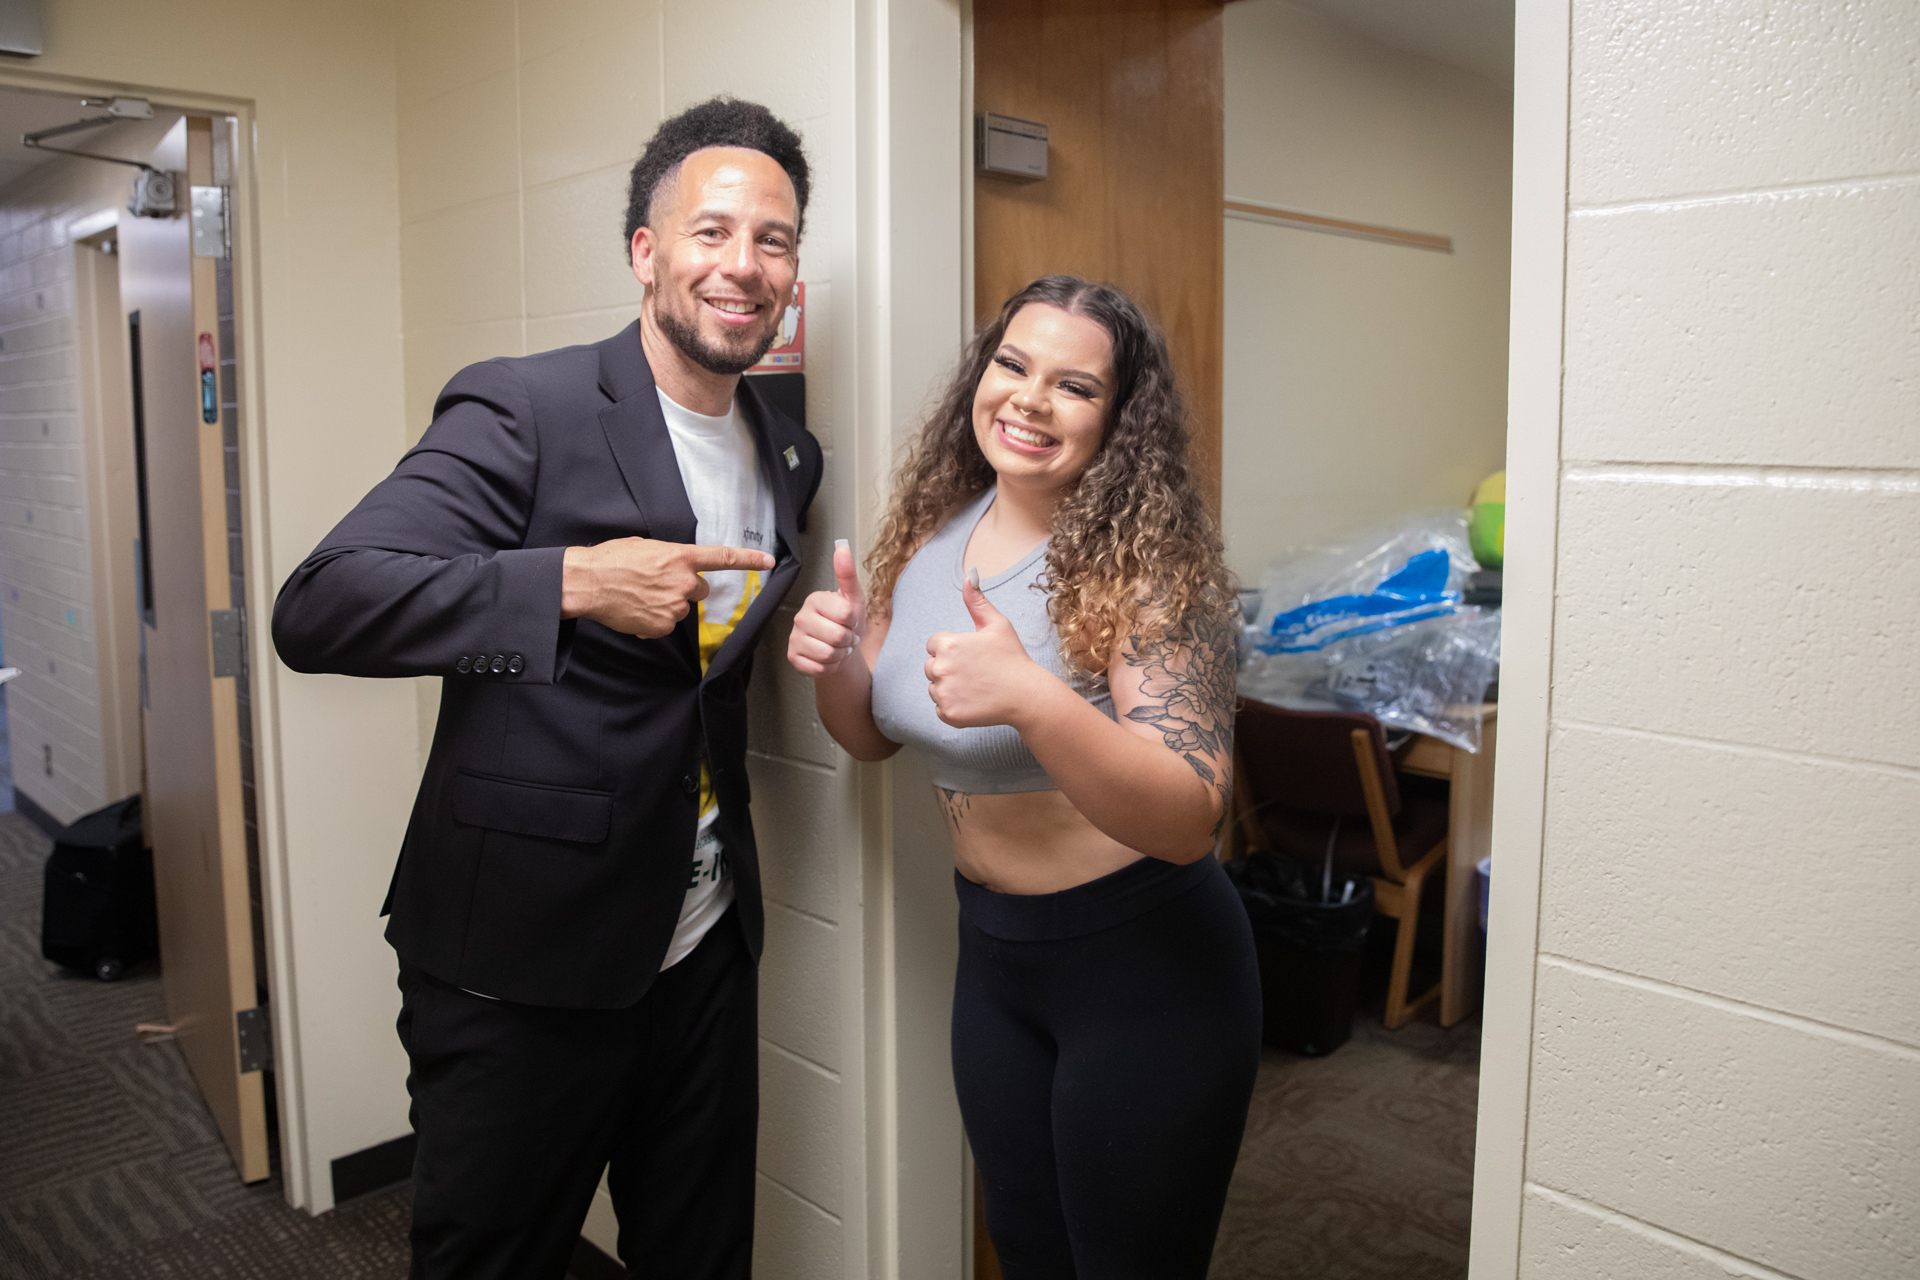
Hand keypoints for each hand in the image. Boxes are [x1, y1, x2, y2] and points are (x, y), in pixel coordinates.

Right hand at [562, 538, 773, 637]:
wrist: (587, 582)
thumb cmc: (611, 559)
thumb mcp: (646, 547)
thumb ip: (669, 558)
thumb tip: (674, 567)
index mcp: (680, 557)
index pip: (723, 558)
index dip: (749, 559)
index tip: (769, 561)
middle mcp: (683, 582)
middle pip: (700, 591)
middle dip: (685, 589)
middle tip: (658, 584)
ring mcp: (674, 606)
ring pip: (680, 609)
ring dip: (666, 605)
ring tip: (639, 596)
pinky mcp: (662, 626)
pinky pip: (665, 625)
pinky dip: (652, 620)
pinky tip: (635, 609)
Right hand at [789, 539, 867, 676]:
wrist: (841, 649)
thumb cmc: (846, 622)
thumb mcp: (853, 598)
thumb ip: (847, 574)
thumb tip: (842, 547)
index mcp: (815, 599)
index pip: (844, 614)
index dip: (853, 622)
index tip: (849, 620)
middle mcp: (800, 617)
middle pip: (837, 636)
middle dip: (848, 641)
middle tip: (846, 637)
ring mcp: (794, 638)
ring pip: (828, 654)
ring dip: (840, 655)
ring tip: (838, 647)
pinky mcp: (793, 658)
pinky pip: (819, 669)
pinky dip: (830, 667)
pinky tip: (828, 659)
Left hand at [924, 569, 1047, 727]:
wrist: (1026, 695)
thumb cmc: (1012, 657)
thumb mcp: (997, 624)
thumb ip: (977, 600)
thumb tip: (969, 575)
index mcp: (948, 644)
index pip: (934, 645)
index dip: (953, 649)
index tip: (972, 655)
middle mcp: (940, 668)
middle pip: (931, 666)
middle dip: (948, 668)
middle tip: (976, 672)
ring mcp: (943, 692)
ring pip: (934, 688)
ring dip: (949, 688)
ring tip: (976, 686)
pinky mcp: (948, 713)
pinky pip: (940, 708)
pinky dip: (953, 707)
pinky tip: (974, 701)